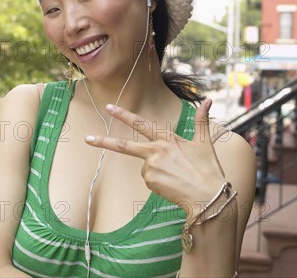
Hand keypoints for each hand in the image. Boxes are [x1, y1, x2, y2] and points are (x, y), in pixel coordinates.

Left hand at [84, 99, 225, 214]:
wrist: (208, 196)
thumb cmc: (208, 169)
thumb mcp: (205, 142)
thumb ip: (202, 121)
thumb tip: (209, 100)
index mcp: (167, 139)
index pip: (141, 124)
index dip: (124, 115)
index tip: (108, 107)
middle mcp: (155, 151)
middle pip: (124, 145)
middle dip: (103, 141)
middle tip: (87, 138)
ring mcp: (150, 167)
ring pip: (145, 167)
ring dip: (157, 171)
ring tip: (177, 177)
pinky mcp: (149, 181)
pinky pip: (149, 180)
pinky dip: (159, 182)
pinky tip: (172, 185)